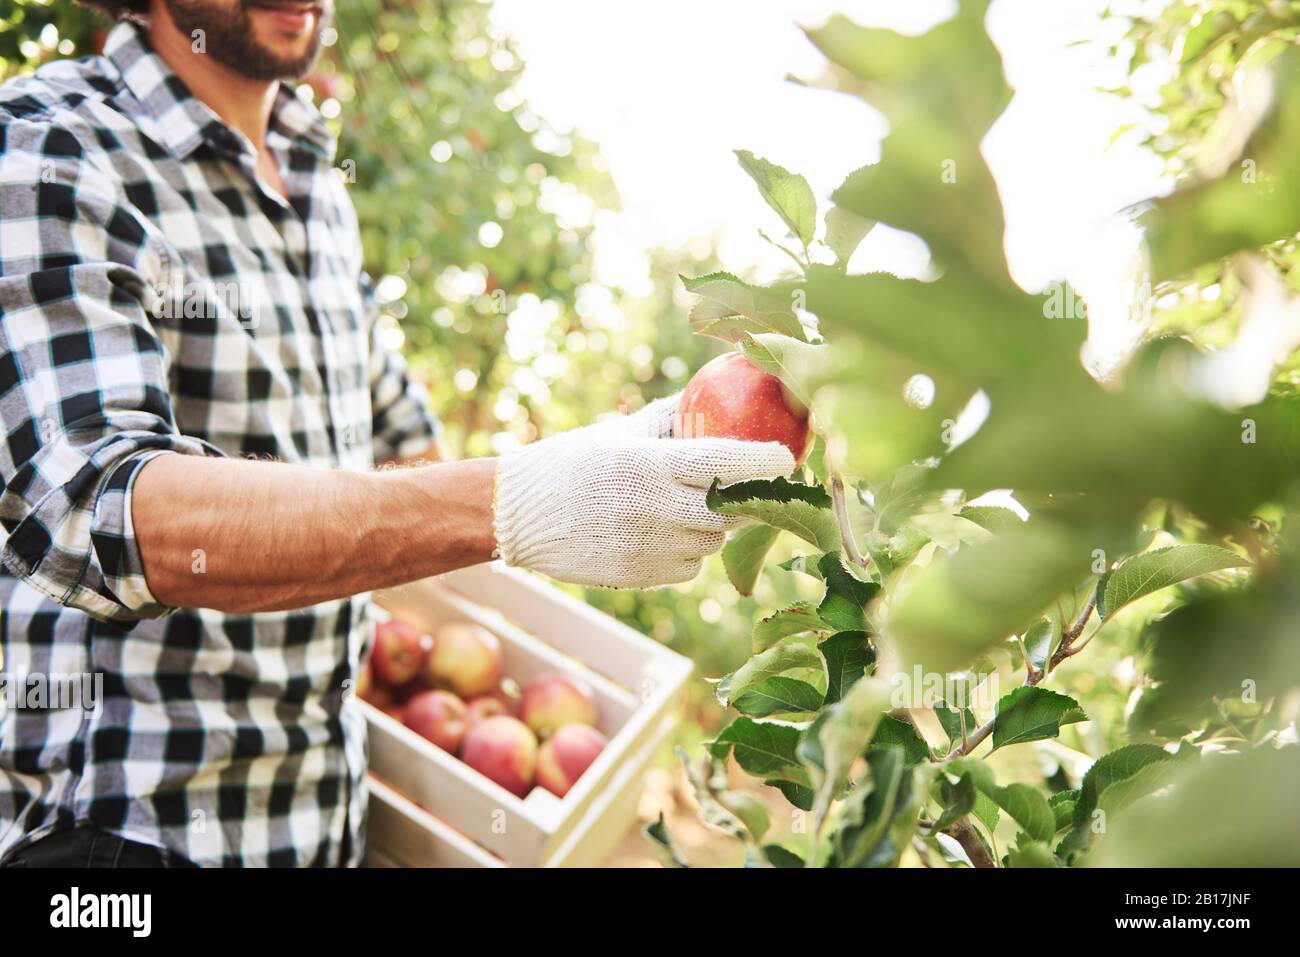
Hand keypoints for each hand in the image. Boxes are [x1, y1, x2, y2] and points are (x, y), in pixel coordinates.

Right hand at [493, 412, 792, 588]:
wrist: (520, 515)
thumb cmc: (571, 463)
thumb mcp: (619, 432)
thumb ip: (670, 418)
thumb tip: (712, 392)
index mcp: (651, 465)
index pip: (726, 462)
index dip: (765, 461)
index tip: (789, 457)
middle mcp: (657, 509)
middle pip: (732, 509)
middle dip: (745, 497)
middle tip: (748, 484)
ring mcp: (652, 548)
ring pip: (713, 540)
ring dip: (711, 524)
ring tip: (683, 506)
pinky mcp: (645, 576)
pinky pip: (690, 566)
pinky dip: (687, 550)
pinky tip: (659, 533)